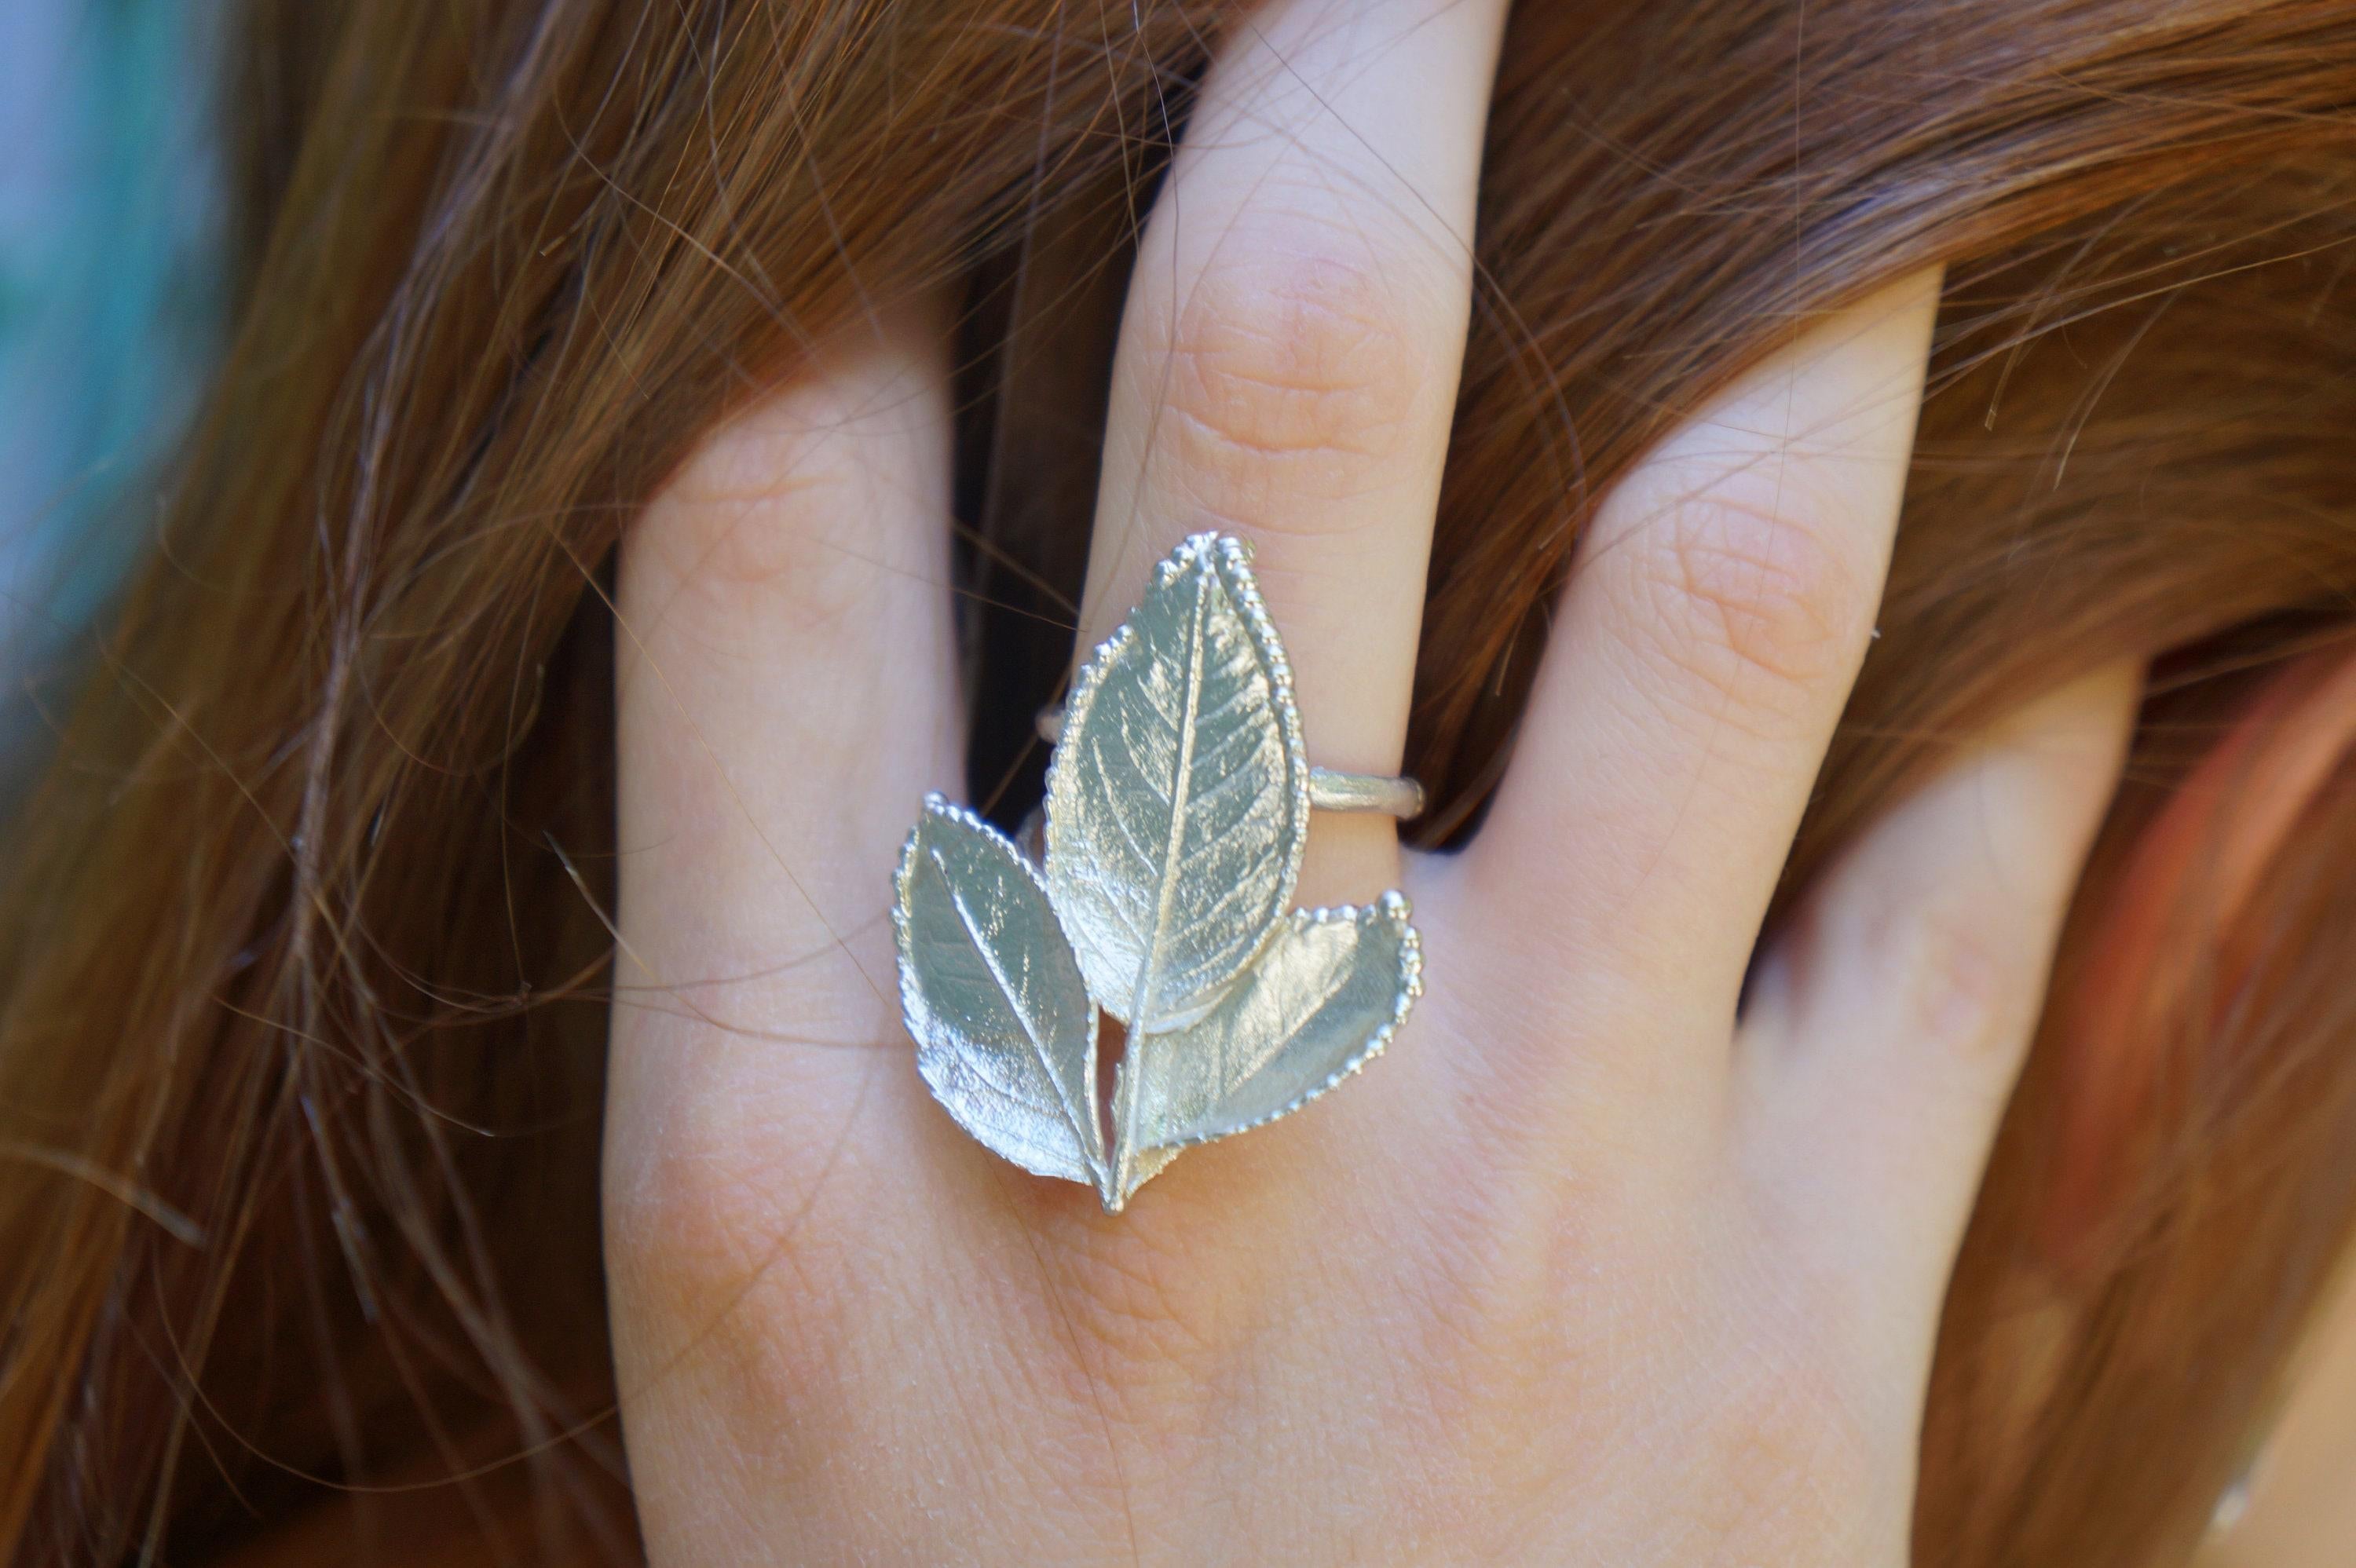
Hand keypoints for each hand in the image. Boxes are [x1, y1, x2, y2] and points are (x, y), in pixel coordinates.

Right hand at [603, 0, 2135, 1559]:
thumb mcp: (754, 1350)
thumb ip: (804, 960)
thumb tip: (895, 617)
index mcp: (799, 1136)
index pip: (765, 529)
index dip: (839, 275)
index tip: (928, 174)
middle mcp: (1167, 1104)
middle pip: (1268, 423)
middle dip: (1346, 89)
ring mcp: (1526, 1188)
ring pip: (1719, 574)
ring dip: (1798, 292)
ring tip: (1847, 135)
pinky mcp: (1810, 1320)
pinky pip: (1981, 876)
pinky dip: (2046, 678)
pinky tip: (2073, 559)